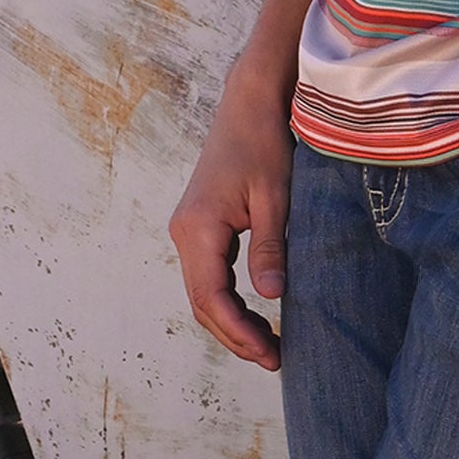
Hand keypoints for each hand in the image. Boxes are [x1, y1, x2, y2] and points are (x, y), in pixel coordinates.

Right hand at [169, 86, 293, 369]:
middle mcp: (184, 233)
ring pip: (204, 291)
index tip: (270, 353)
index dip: (239, 331)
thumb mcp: (274, 194)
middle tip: (273, 358)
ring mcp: (189, 229)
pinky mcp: (201, 224)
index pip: (211, 298)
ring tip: (266, 345)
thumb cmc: (264, 140)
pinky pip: (209, 273)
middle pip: (202, 303)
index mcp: (197, 229)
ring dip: (231, 321)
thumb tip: (270, 298)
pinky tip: (254, 311)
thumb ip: (269, 246)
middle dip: (234, 335)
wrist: (250, 100)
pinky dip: (228, 299)